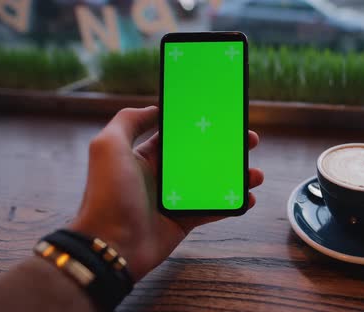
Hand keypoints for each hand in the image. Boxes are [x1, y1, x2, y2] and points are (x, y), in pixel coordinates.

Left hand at [69, 106, 263, 281]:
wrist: (112, 245)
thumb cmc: (108, 194)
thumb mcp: (108, 146)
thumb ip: (128, 121)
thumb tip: (154, 109)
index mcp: (144, 156)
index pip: (177, 135)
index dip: (200, 125)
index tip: (222, 116)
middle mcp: (161, 175)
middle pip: (201, 156)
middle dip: (226, 148)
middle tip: (249, 141)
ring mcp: (175, 199)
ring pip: (213, 182)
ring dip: (236, 176)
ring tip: (256, 174)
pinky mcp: (185, 221)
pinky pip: (214, 209)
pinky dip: (232, 204)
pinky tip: (249, 198)